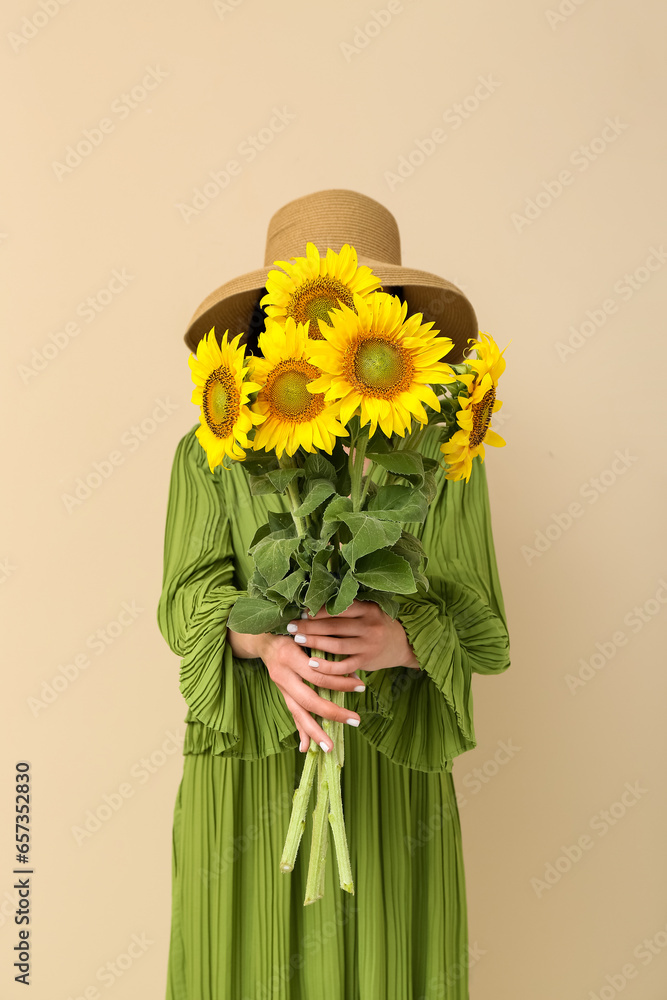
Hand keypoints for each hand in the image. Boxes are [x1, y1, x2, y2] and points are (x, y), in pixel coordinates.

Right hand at [226, 628, 363, 753]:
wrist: (263, 638)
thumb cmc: (291, 632)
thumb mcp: (306, 634)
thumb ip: (324, 648)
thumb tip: (351, 668)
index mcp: (290, 656)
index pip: (318, 675)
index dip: (340, 681)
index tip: (361, 686)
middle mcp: (283, 675)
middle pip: (309, 699)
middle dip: (333, 713)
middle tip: (355, 720)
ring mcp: (280, 687)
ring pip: (298, 713)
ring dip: (315, 731)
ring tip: (329, 747)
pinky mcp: (281, 694)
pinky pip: (292, 715)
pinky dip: (300, 731)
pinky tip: (306, 748)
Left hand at [286, 599, 420, 674]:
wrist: (402, 644)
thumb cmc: (377, 624)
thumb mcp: (369, 611)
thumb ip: (349, 608)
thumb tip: (315, 606)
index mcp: (369, 609)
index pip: (339, 608)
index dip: (318, 610)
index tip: (301, 611)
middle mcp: (370, 626)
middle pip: (334, 626)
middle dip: (310, 626)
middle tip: (291, 625)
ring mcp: (369, 645)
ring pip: (336, 645)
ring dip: (314, 642)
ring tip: (296, 639)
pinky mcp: (366, 662)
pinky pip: (343, 666)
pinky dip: (326, 666)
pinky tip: (312, 663)